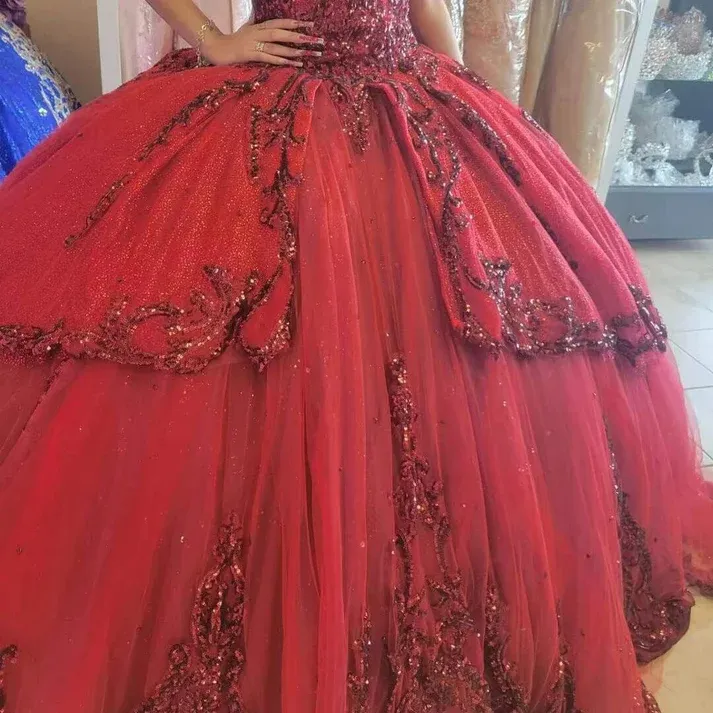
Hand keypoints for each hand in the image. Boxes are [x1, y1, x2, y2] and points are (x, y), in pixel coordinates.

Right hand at [202, 19, 323, 67]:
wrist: (214, 48)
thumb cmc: (233, 44)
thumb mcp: (248, 35)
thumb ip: (261, 35)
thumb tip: (275, 36)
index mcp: (258, 27)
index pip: (279, 23)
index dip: (295, 24)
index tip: (311, 25)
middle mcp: (257, 33)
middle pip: (282, 33)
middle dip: (300, 36)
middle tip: (317, 40)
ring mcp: (253, 43)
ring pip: (277, 45)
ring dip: (295, 50)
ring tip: (309, 53)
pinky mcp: (249, 55)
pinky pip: (269, 57)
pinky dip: (282, 60)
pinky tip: (294, 63)